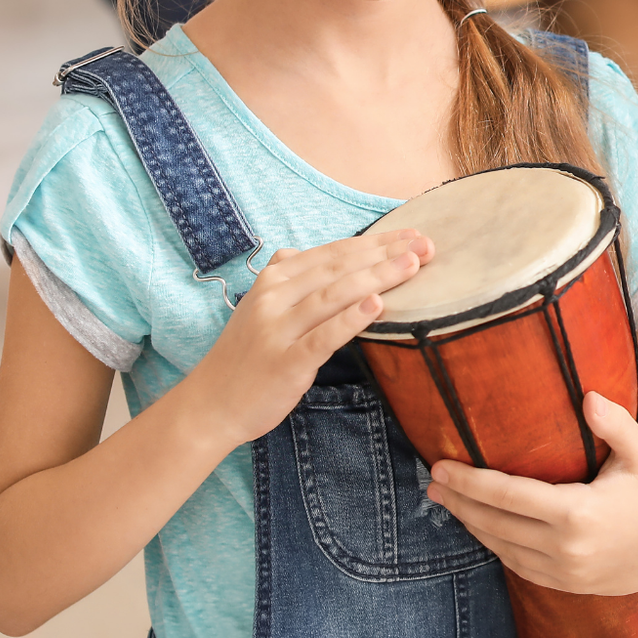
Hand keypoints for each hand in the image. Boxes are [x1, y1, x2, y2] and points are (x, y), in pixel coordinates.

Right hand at [181, 231, 432, 450]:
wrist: (211, 404)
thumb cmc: (246, 356)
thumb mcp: (261, 307)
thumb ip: (288, 278)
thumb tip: (308, 252)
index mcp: (274, 279)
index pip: (334, 252)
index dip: (376, 242)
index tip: (413, 234)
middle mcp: (274, 297)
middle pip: (339, 267)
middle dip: (386, 253)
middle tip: (426, 244)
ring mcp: (278, 329)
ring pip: (334, 295)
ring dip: (376, 277)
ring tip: (412, 265)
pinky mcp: (285, 362)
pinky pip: (323, 336)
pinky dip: (350, 319)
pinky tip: (377, 306)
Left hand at [427, 391, 637, 594]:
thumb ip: (613, 423)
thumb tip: (586, 395)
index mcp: (580, 513)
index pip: (508, 496)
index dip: (470, 482)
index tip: (440, 467)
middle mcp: (568, 548)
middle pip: (496, 524)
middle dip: (460, 502)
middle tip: (432, 483)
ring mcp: (568, 573)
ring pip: (503, 549)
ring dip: (472, 526)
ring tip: (448, 503)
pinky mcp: (570, 586)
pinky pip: (520, 567)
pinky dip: (497, 546)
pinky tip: (483, 527)